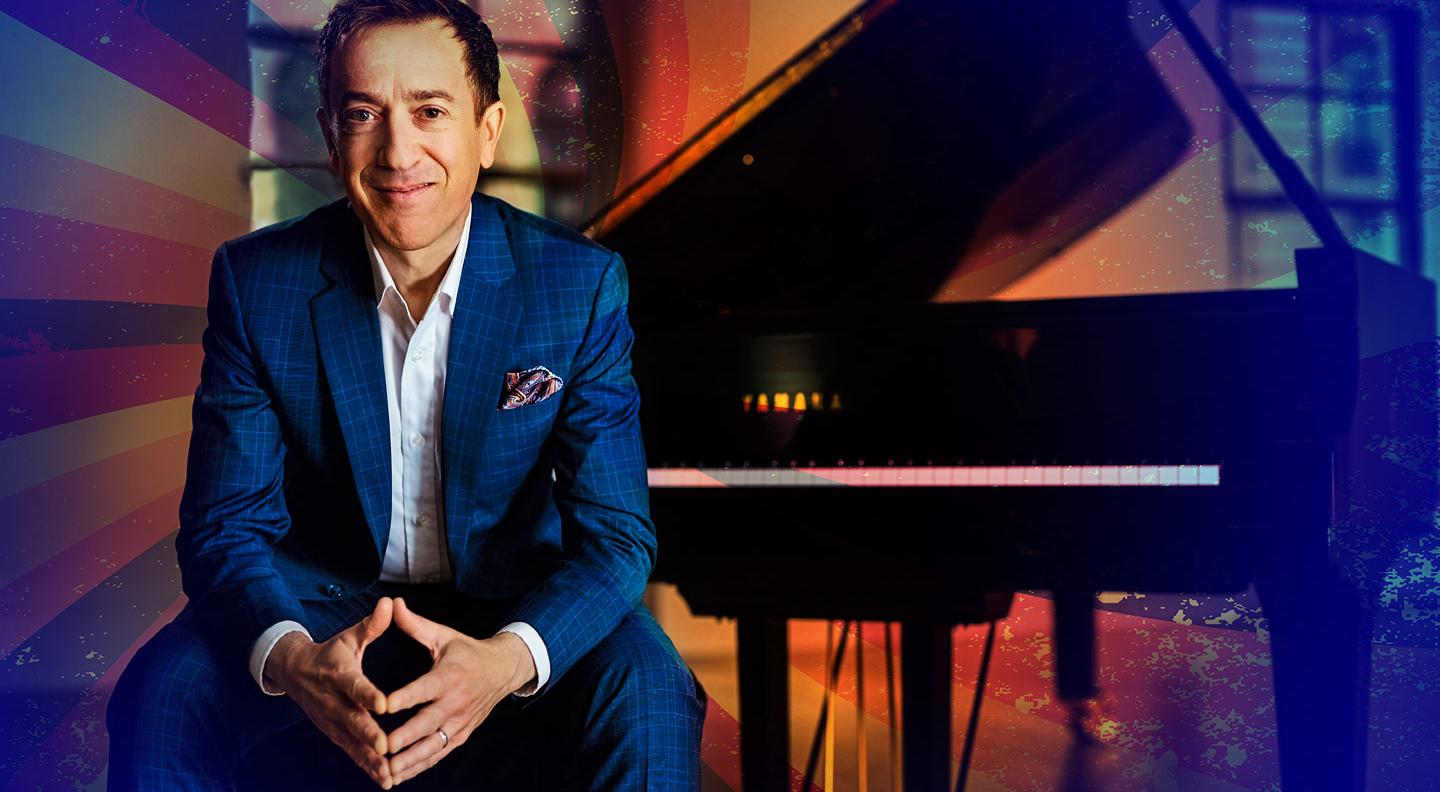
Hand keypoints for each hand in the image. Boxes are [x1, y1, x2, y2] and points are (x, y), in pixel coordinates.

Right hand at [267, 597, 394, 787]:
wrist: (294, 672)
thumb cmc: (330, 652)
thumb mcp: (348, 637)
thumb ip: (372, 625)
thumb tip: (391, 603)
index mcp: (338, 674)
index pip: (354, 685)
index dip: (368, 694)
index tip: (384, 704)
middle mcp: (332, 701)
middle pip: (352, 719)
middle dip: (368, 735)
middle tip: (385, 749)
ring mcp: (330, 721)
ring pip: (352, 742)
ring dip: (369, 760)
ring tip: (389, 774)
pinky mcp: (333, 733)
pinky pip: (351, 752)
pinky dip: (366, 766)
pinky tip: (385, 779)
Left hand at [382, 597, 535, 785]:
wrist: (503, 670)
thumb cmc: (466, 651)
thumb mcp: (443, 635)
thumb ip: (414, 625)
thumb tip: (391, 604)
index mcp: (449, 676)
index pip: (424, 689)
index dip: (405, 697)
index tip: (384, 706)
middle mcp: (455, 702)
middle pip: (428, 723)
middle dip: (405, 737)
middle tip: (382, 747)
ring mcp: (460, 721)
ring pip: (434, 745)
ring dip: (411, 760)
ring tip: (388, 771)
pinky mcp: (462, 734)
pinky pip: (440, 753)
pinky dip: (421, 766)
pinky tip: (400, 775)